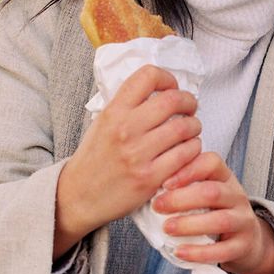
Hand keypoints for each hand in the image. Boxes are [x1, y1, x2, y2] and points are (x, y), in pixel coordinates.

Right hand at [54, 65, 201, 256]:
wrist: (79, 196)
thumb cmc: (94, 159)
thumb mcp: (101, 123)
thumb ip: (126, 106)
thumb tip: (158, 90)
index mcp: (113, 112)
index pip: (147, 76)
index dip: (167, 78)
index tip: (171, 88)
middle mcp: (125, 129)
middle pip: (173, 100)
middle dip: (189, 102)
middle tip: (190, 109)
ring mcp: (138, 154)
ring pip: (184, 128)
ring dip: (194, 127)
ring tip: (191, 131)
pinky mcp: (150, 178)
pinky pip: (185, 156)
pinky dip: (192, 150)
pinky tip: (187, 151)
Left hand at [151, 151, 273, 273]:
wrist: (247, 240)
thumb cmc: (215, 212)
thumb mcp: (204, 192)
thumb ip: (183, 186)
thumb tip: (146, 188)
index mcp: (224, 177)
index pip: (212, 162)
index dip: (188, 170)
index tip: (164, 182)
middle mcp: (237, 196)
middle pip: (213, 192)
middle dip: (182, 199)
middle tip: (157, 207)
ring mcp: (243, 221)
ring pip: (220, 220)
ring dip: (189, 225)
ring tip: (166, 229)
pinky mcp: (243, 246)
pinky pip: (223, 250)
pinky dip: (200, 252)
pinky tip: (180, 252)